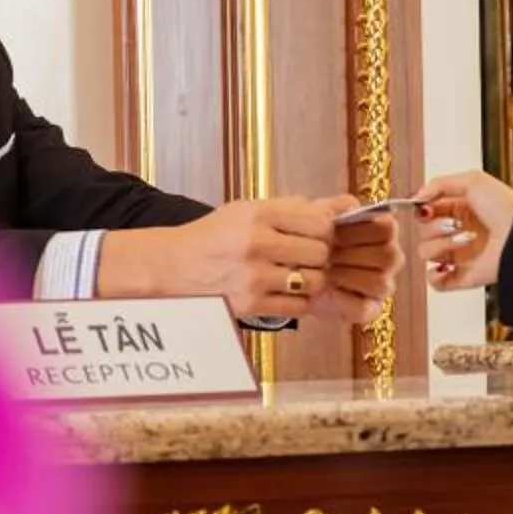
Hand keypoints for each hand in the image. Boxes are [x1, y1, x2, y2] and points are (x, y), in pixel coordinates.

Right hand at [99, 198, 334, 321]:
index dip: (325, 231)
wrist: (172, 268)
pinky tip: (284, 291)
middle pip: (320, 252)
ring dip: (311, 280)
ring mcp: (254, 276)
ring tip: (296, 275)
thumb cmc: (212, 238)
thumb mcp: (246, 211)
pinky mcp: (251, 304)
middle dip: (320, 256)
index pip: (318, 222)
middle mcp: (257, 243)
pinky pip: (298, 307)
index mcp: (257, 214)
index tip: (318, 234)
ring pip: (313, 282)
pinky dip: (298, 301)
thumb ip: (290, 208)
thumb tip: (340, 206)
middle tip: (307, 257)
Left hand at [306, 195, 401, 324]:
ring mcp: (381, 285)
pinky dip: (341, 298)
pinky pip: (364, 307)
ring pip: (380, 283)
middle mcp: (389, 258)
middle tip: (327, 253)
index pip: (388, 228)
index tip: (334, 231)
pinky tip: (326, 288)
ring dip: (347, 275)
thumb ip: (335, 207)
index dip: (360, 230)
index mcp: (382, 232)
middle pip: (388, 256)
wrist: (294, 271)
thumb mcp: (318, 217)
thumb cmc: (312, 241)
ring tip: (326, 270)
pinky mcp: (369, 309)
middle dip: (352, 254)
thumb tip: (349, 206)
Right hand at [414, 172, 512, 290]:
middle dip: (434, 227)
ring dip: (440, 245)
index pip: (427, 211)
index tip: (425, 208)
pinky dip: (435, 276)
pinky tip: (447, 265)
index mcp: (460, 210)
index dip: (422, 209)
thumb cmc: (504, 207)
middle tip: (452, 224)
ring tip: (463, 241)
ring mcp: (459, 255)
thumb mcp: (472, 180)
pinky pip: (436, 282)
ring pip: (426, 253)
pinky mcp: (462, 276)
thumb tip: (416, 198)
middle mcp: (458, 232)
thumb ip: (439, 184)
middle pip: (423, 232)